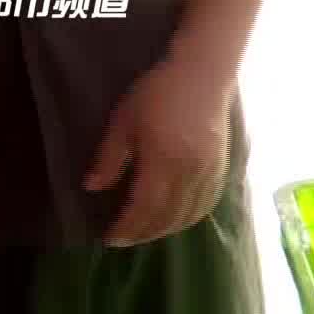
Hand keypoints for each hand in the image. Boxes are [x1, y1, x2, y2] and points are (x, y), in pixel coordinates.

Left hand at [86, 50, 235, 246]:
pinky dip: (187, 219)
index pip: (144, 207)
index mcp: (164, 161)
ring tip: (145, 233)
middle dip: (143, 233)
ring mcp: (209, 174)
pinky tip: (174, 220)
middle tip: (123, 239)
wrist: (203, 74)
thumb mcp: (124, 120)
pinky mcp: (220, 171)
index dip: (127, 227)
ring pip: (188, 216)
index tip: (108, 237)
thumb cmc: (158, 92)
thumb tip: (92, 188)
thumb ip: (109, 158)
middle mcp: (190, 174)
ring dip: (165, 230)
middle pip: (166, 218)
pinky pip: (204, 207)